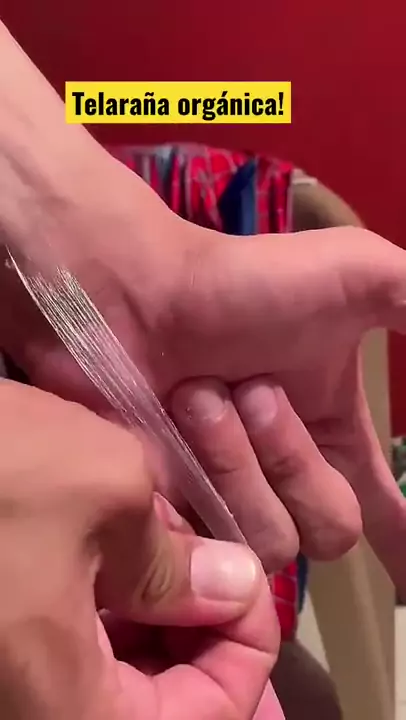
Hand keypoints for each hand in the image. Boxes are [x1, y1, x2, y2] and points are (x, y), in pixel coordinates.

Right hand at [0, 380, 277, 719]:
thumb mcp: (109, 494)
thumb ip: (179, 562)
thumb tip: (233, 588)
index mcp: (67, 711)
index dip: (244, 651)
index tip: (248, 581)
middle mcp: (33, 711)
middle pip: (156, 702)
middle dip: (198, 629)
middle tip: (217, 562)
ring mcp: (12, 678)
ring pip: (112, 670)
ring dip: (154, 610)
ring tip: (170, 542)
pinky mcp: (2, 634)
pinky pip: (68, 642)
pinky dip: (109, 600)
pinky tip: (125, 544)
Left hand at [1, 149, 405, 590]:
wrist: (134, 295)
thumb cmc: (242, 284)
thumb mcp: (360, 276)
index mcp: (332, 432)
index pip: (386, 509)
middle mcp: (287, 473)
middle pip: (334, 530)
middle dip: (295, 459)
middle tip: (254, 388)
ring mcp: (233, 497)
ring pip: (275, 541)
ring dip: (243, 459)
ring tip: (202, 395)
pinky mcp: (181, 516)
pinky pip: (221, 543)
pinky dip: (208, 475)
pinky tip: (177, 423)